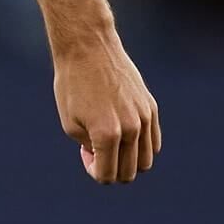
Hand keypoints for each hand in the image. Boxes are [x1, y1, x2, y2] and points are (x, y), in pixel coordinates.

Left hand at [52, 29, 160, 183]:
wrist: (87, 47)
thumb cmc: (71, 85)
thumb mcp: (70, 124)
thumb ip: (91, 150)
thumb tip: (108, 160)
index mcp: (107, 134)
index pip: (107, 176)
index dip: (93, 170)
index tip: (84, 152)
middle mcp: (131, 128)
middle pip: (129, 173)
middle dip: (111, 168)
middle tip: (94, 147)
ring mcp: (145, 117)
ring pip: (145, 162)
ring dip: (127, 161)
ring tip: (110, 141)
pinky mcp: (151, 107)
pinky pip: (153, 143)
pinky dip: (140, 147)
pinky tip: (123, 133)